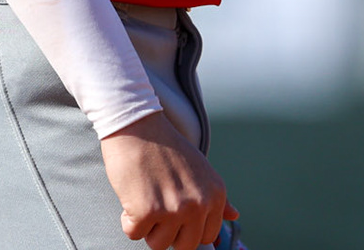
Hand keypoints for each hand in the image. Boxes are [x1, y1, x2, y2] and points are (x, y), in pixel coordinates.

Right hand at [100, 111, 238, 249]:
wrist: (137, 125)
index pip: (207, 237)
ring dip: (147, 226)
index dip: (187, 228)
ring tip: (146, 196)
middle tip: (158, 206)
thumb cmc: (165, 146)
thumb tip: (235, 215)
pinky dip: (128, 218)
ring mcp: (174, 210)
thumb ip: (218, 197)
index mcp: (215, 195)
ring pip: (158, 244)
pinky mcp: (147, 211)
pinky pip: (134, 234)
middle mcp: (199, 204)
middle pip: (184, 246)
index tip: (175, 212)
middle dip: (167, 232)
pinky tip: (133, 193)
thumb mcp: (200, 169)